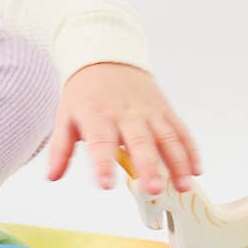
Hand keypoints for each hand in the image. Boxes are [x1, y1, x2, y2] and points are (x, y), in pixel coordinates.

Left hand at [47, 62, 200, 194]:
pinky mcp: (165, 110)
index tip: (106, 184)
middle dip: (148, 166)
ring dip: (178, 163)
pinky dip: (191, 151)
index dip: (103, 163)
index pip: (100, 142)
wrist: (107, 58)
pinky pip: (181, 131)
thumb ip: (60, 149)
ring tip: (183, 187)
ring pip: (168, 137)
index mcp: (98, 116)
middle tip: (153, 188)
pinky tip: (196, 171)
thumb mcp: (65, 117)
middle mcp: (127, 114)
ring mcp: (149, 112)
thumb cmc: (85, 94)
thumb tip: (52, 177)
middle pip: (140, 141)